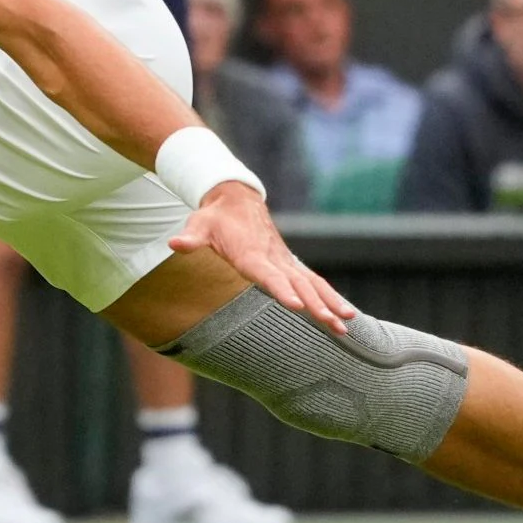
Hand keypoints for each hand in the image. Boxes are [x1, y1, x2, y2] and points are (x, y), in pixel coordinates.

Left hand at [167, 182, 357, 334]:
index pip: (269, 276)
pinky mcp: (290, 263)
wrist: (236, 197)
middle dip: (318, 305)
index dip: (283, 290)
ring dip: (331, 303)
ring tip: (347, 324)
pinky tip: (344, 314)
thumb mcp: (199, 225)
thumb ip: (191, 239)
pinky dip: (331, 296)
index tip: (298, 306)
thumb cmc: (214, 217)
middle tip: (335, 325)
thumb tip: (175, 243)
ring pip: (313, 284)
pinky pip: (314, 281)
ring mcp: (285, 261)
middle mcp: (274, 259)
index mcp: (251, 254)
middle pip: (299, 285)